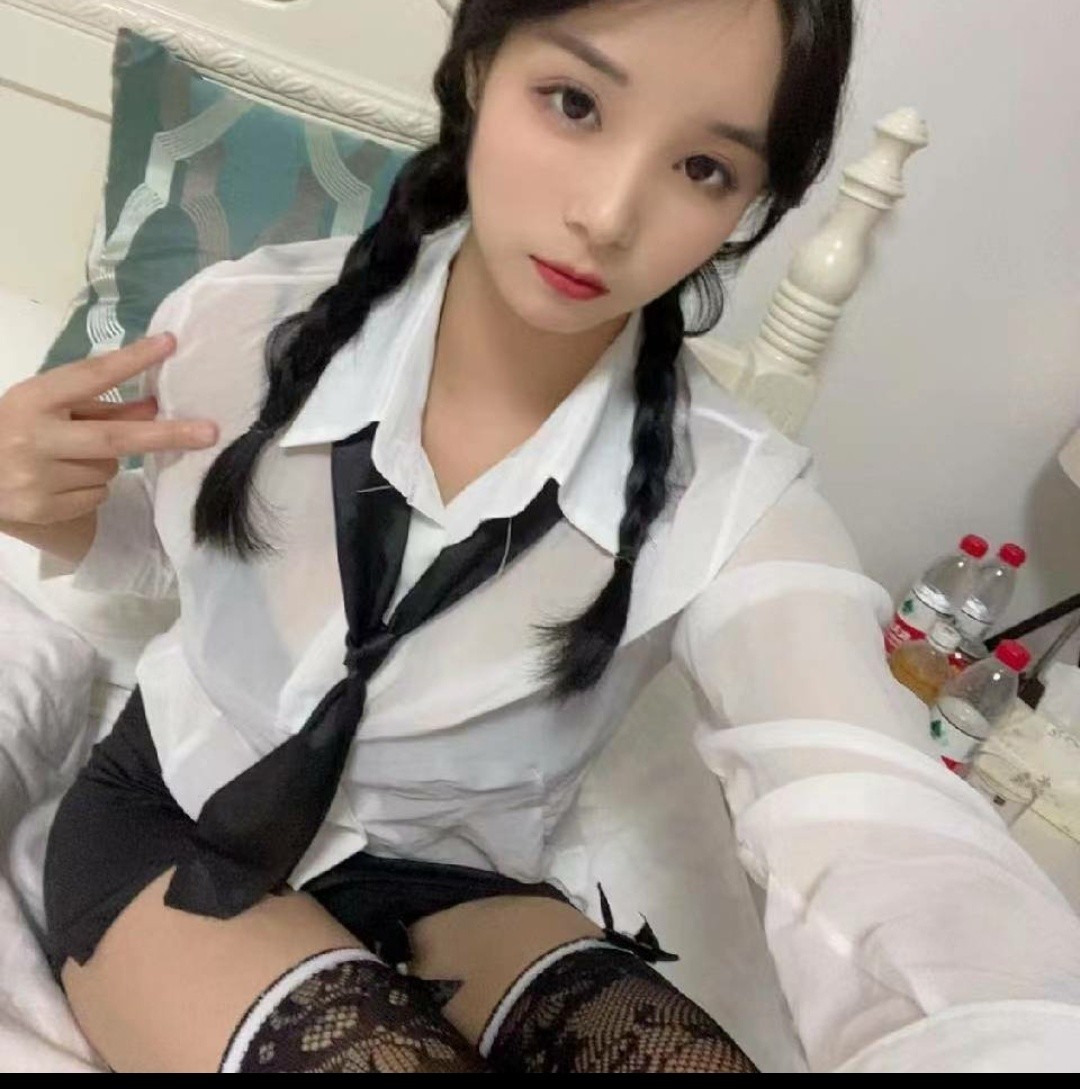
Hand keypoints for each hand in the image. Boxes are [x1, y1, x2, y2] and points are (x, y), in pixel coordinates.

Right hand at [0, 334, 218, 525]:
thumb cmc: (14, 430)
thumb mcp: (48, 407)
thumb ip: (100, 405)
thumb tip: (155, 405)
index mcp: (32, 400)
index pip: (90, 377)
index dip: (131, 360)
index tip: (169, 344)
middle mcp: (34, 437)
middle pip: (115, 438)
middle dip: (167, 435)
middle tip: (210, 432)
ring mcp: (37, 477)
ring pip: (109, 469)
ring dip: (105, 462)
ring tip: (68, 457)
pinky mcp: (42, 508)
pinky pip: (97, 495)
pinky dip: (91, 488)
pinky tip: (60, 480)